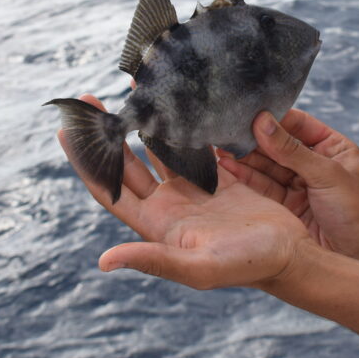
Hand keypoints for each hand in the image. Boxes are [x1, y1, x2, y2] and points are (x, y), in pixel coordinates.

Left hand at [58, 95, 313, 289]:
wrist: (292, 256)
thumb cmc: (247, 266)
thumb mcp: (199, 267)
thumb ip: (153, 261)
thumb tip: (104, 260)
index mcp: (156, 224)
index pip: (109, 188)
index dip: (86, 161)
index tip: (66, 128)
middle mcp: (168, 205)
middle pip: (126, 164)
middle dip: (107, 134)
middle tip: (89, 97)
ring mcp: (192, 191)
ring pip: (157, 150)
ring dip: (143, 123)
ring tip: (130, 90)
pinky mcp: (219, 179)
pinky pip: (192, 147)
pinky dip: (180, 126)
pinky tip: (174, 103)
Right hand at [218, 109, 358, 267]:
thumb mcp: (327, 175)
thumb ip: (292, 150)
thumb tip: (263, 122)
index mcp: (334, 148)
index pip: (298, 124)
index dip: (274, 119)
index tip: (249, 114)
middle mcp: (315, 164)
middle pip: (279, 144)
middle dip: (254, 139)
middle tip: (228, 131)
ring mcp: (300, 185)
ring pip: (268, 165)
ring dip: (245, 157)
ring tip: (221, 147)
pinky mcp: (286, 206)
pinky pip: (263, 186)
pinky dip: (245, 176)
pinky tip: (228, 165)